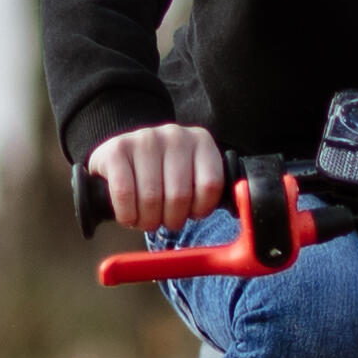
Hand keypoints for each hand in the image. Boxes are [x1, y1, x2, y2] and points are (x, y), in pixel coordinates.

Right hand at [92, 121, 228, 237]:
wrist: (121, 155)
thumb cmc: (162, 174)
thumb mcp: (192, 176)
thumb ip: (211, 189)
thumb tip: (240, 209)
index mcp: (201, 141)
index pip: (211, 185)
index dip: (200, 210)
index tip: (191, 214)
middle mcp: (175, 135)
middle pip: (180, 196)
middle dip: (171, 220)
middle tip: (163, 222)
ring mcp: (144, 138)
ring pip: (152, 198)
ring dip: (147, 220)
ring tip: (145, 218)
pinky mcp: (117, 149)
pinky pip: (125, 193)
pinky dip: (127, 214)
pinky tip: (129, 214)